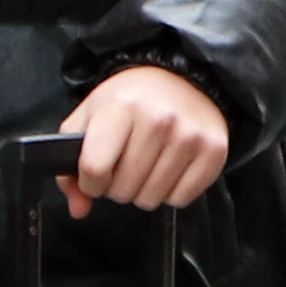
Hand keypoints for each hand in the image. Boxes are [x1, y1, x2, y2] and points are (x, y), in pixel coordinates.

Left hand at [62, 63, 233, 212]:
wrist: (184, 79)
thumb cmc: (132, 101)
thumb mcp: (90, 118)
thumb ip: (71, 164)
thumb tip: (78, 208)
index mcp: (121, 106)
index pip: (94, 168)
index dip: (90, 182)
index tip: (95, 177)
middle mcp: (158, 119)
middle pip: (122, 189)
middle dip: (117, 186)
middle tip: (125, 166)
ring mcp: (189, 136)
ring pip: (151, 199)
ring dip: (143, 191)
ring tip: (147, 166)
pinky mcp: (214, 151)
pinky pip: (180, 199)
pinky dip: (171, 192)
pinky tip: (169, 169)